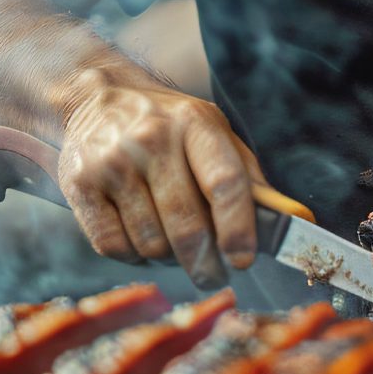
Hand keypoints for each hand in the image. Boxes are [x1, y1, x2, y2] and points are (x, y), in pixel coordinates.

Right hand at [54, 69, 267, 287]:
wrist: (97, 98)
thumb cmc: (170, 125)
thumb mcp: (214, 134)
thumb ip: (250, 176)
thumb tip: (293, 219)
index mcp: (196, 123)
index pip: (225, 183)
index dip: (238, 228)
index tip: (243, 259)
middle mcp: (152, 140)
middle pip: (186, 223)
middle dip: (205, 262)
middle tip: (214, 275)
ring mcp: (112, 162)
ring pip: (151, 241)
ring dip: (168, 258)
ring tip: (174, 249)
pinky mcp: (79, 185)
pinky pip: (113, 246)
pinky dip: (133, 257)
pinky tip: (142, 243)